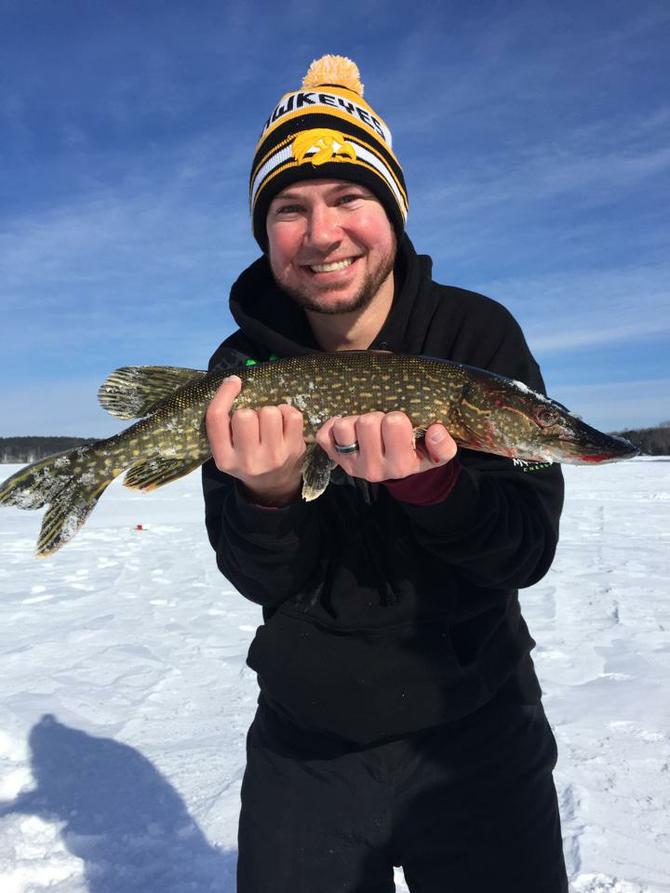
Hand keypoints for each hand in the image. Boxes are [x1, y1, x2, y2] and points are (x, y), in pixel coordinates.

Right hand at [205, 376, 305, 504]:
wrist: (273, 486)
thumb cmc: (246, 459)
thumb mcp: (227, 450)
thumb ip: (224, 426)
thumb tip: (233, 382)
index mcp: (224, 459)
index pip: (217, 418)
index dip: (224, 394)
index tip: (233, 382)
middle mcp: (248, 460)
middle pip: (245, 415)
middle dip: (250, 411)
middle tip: (254, 422)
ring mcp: (273, 457)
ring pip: (269, 412)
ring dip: (269, 411)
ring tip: (269, 423)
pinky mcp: (294, 450)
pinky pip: (292, 415)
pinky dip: (287, 412)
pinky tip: (283, 421)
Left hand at [316, 411, 456, 482]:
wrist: (398, 471)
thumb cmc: (417, 453)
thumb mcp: (437, 454)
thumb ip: (444, 445)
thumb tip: (435, 430)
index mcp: (402, 465)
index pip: (394, 424)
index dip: (398, 417)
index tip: (401, 422)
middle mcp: (374, 468)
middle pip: (367, 423)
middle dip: (377, 415)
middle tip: (383, 422)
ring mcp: (351, 464)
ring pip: (343, 427)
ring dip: (355, 419)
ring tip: (366, 425)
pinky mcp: (335, 459)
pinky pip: (324, 436)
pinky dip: (333, 425)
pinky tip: (348, 427)